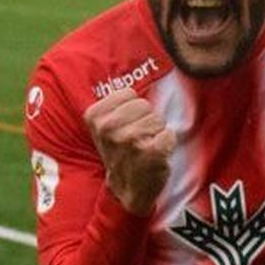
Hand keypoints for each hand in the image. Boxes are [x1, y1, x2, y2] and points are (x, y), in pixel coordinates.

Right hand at [84, 88, 175, 215]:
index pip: (129, 94)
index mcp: (95, 117)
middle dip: (146, 120)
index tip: (125, 128)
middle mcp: (110, 128)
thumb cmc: (120, 154)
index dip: (133, 110)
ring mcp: (130, 140)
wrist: (125, 191)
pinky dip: (168, 143)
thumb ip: (116, 104)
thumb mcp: (105, 127)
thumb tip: (144, 73)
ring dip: (156, 133)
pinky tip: (156, 156)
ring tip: (145, 148)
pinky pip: (170, 134)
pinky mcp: (151, 152)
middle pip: (145, 105)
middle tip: (137, 140)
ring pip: (158, 119)